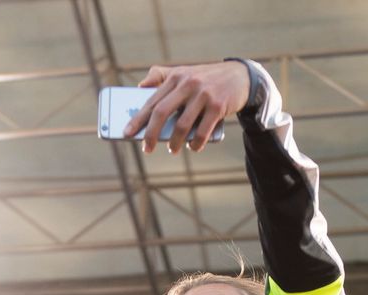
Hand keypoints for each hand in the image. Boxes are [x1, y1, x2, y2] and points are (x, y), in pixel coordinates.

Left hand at [124, 60, 251, 154]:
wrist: (240, 77)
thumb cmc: (206, 79)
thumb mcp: (184, 72)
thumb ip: (161, 76)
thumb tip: (140, 87)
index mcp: (176, 77)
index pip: (152, 100)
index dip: (138, 119)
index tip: (127, 133)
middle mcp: (188, 83)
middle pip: (161, 112)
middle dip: (151, 134)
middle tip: (147, 149)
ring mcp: (203, 94)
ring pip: (181, 125)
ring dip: (174, 143)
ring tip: (172, 150)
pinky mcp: (218, 106)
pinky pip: (201, 132)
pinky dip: (195, 144)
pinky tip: (192, 147)